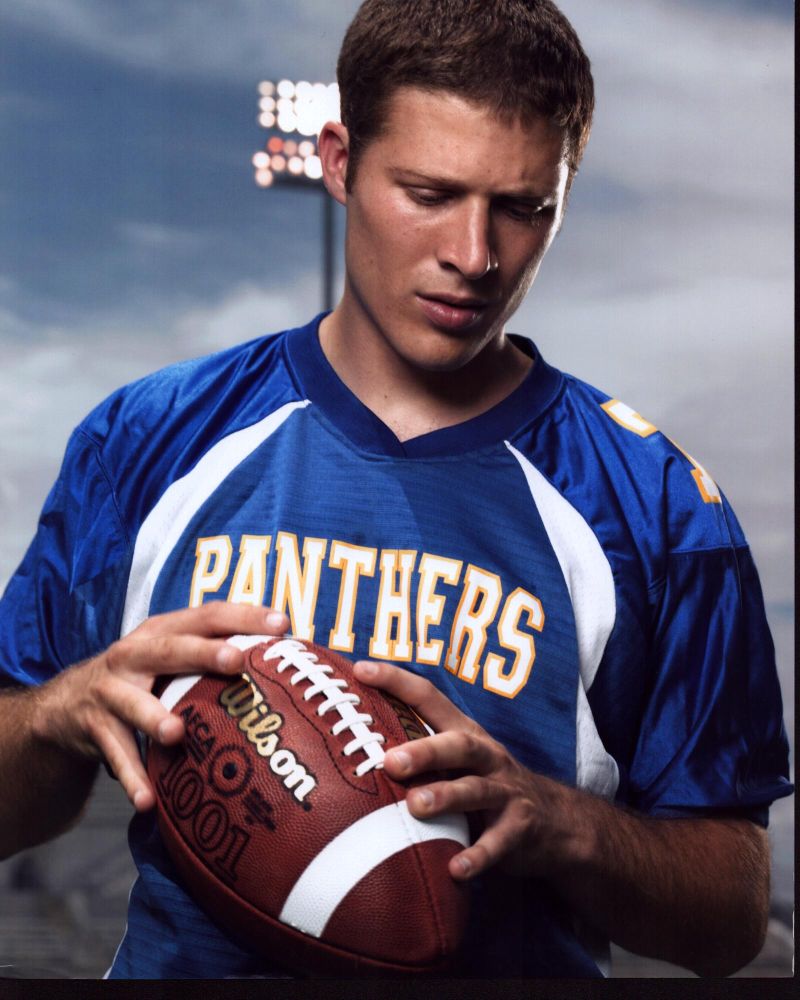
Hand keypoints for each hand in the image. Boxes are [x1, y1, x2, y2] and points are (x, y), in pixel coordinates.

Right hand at [31, 603, 288, 810]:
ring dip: (154, 717)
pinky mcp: (94, 727)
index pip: (208, 615)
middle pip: (171, 649)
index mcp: (163, 630)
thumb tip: (286, 664)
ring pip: (133, 703)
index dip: (245, 616)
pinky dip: (132, 778)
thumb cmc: (143, 678)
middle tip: (237, 661)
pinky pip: (115, 755)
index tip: (282, 624)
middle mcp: (134, 653)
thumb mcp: (170, 658)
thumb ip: (214, 654)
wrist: (66, 706)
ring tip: (176, 734)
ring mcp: (111, 689)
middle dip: (204, 653)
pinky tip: (148, 801)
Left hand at [353, 659, 578, 881]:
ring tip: (416, 806)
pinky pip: (498, 843)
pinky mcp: (519, 829)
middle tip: (390, 761)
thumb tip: (350, 746)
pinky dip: (477, 856)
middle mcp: (487, 756)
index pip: (429, 697)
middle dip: (425, 750)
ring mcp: (506, 792)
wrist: (556, 821)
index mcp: (465, 733)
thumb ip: (418, 753)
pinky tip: (455, 868)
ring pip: (477, 790)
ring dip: (447, 796)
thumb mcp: (457, 763)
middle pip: (458, 745)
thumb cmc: (485, 786)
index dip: (396, 681)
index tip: (361, 669)